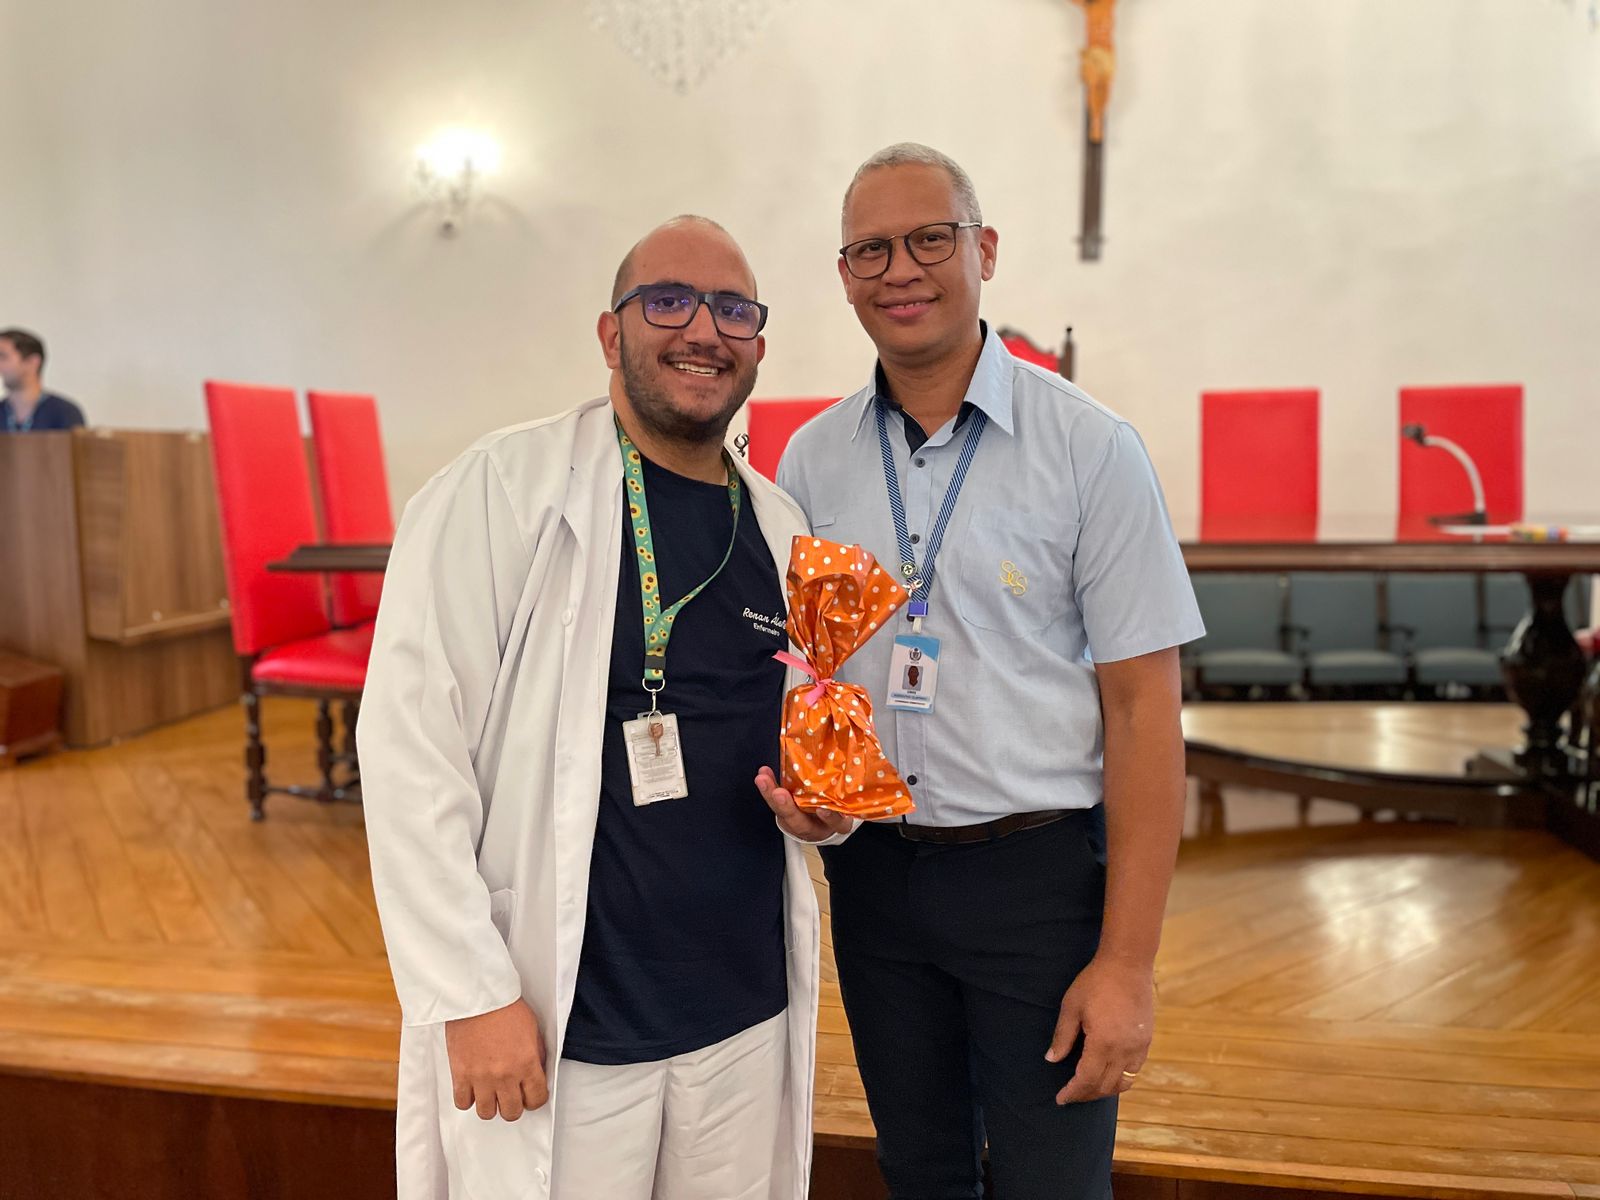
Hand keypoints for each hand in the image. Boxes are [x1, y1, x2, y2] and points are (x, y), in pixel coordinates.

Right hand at [445, 998, 547, 1120]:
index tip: (530, 1095)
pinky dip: (468, 1098)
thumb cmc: (506, 1007)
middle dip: (513, 1106)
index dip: (535, 1099)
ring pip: (487, 1113)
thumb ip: (536, 1056)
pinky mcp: (460, 1074)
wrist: (478, 996)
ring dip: (490, 1105)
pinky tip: (473, 1087)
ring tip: (490, 1092)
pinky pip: (463, 1102)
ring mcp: (481, 1077)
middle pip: (512, 1112)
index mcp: (527, 1064)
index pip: (536, 1099)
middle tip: (510, 1095)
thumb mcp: (533, 1030)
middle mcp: (505, 1076)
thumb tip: (536, 1073)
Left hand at [755, 766, 853, 842]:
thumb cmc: (843, 810)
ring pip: (782, 813)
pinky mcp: (787, 812)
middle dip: (788, 808)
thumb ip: (852, 794)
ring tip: (763, 778)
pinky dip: (768, 788)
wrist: (829, 824)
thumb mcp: (852, 807)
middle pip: (799, 822)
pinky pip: (775, 801)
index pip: (835, 824)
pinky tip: (764, 774)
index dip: (830, 818)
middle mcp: (814, 826)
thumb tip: (862, 764)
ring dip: (770, 794)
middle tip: (779, 794)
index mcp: (836, 825)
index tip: (824, 809)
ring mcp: (798, 820)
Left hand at [1045, 956, 1153, 1103]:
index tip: (1060, 1099)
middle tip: (1071, 1095)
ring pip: (1124, 1083)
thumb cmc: (1095, 982)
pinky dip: (1120, 1078)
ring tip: (1088, 1088)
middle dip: (1086, 1095)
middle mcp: (1124, 1050)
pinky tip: (1108, 1073)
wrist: (1128, 964)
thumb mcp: (1071, 1007)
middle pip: (1105, 1086)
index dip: (1073, 1093)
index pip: (1086, 1080)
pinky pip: (1135, 1070)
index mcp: (1103, 1043)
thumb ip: (1062, 1036)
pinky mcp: (1146, 1040)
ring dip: (1105, 1090)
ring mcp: (1138, 1047)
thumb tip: (1052, 1059)